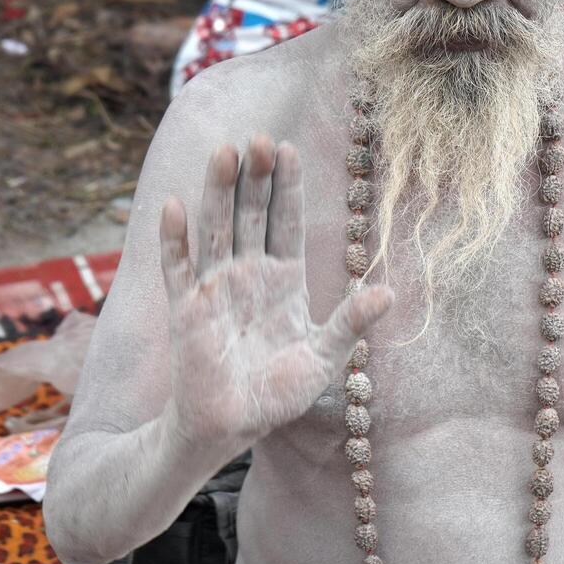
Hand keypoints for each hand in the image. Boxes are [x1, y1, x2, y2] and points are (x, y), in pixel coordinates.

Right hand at [158, 137, 391, 450]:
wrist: (232, 426)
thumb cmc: (278, 392)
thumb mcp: (324, 355)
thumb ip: (352, 322)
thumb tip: (389, 292)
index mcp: (283, 279)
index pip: (286, 221)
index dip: (287, 187)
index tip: (289, 148)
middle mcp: (248, 273)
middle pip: (250, 213)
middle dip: (255, 177)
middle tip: (259, 138)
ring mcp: (215, 286)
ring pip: (216, 227)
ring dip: (218, 190)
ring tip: (225, 152)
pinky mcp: (186, 307)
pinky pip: (177, 266)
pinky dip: (174, 238)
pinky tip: (174, 205)